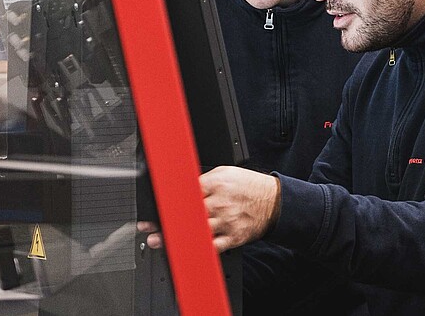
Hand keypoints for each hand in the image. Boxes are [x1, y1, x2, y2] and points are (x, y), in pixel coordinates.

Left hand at [136, 167, 280, 252]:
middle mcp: (219, 203)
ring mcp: (226, 222)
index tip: (156, 208)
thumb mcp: (225, 173)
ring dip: (177, 238)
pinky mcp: (233, 237)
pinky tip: (185, 252)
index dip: (169, 200)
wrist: (274, 201)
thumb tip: (183, 187)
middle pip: (188, 214)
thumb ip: (203, 180)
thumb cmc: (248, 186)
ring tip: (160, 241)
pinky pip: (213, 247)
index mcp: (215, 184)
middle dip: (168, 222)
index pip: (185, 192)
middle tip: (151, 228)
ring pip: (197, 232)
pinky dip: (198, 250)